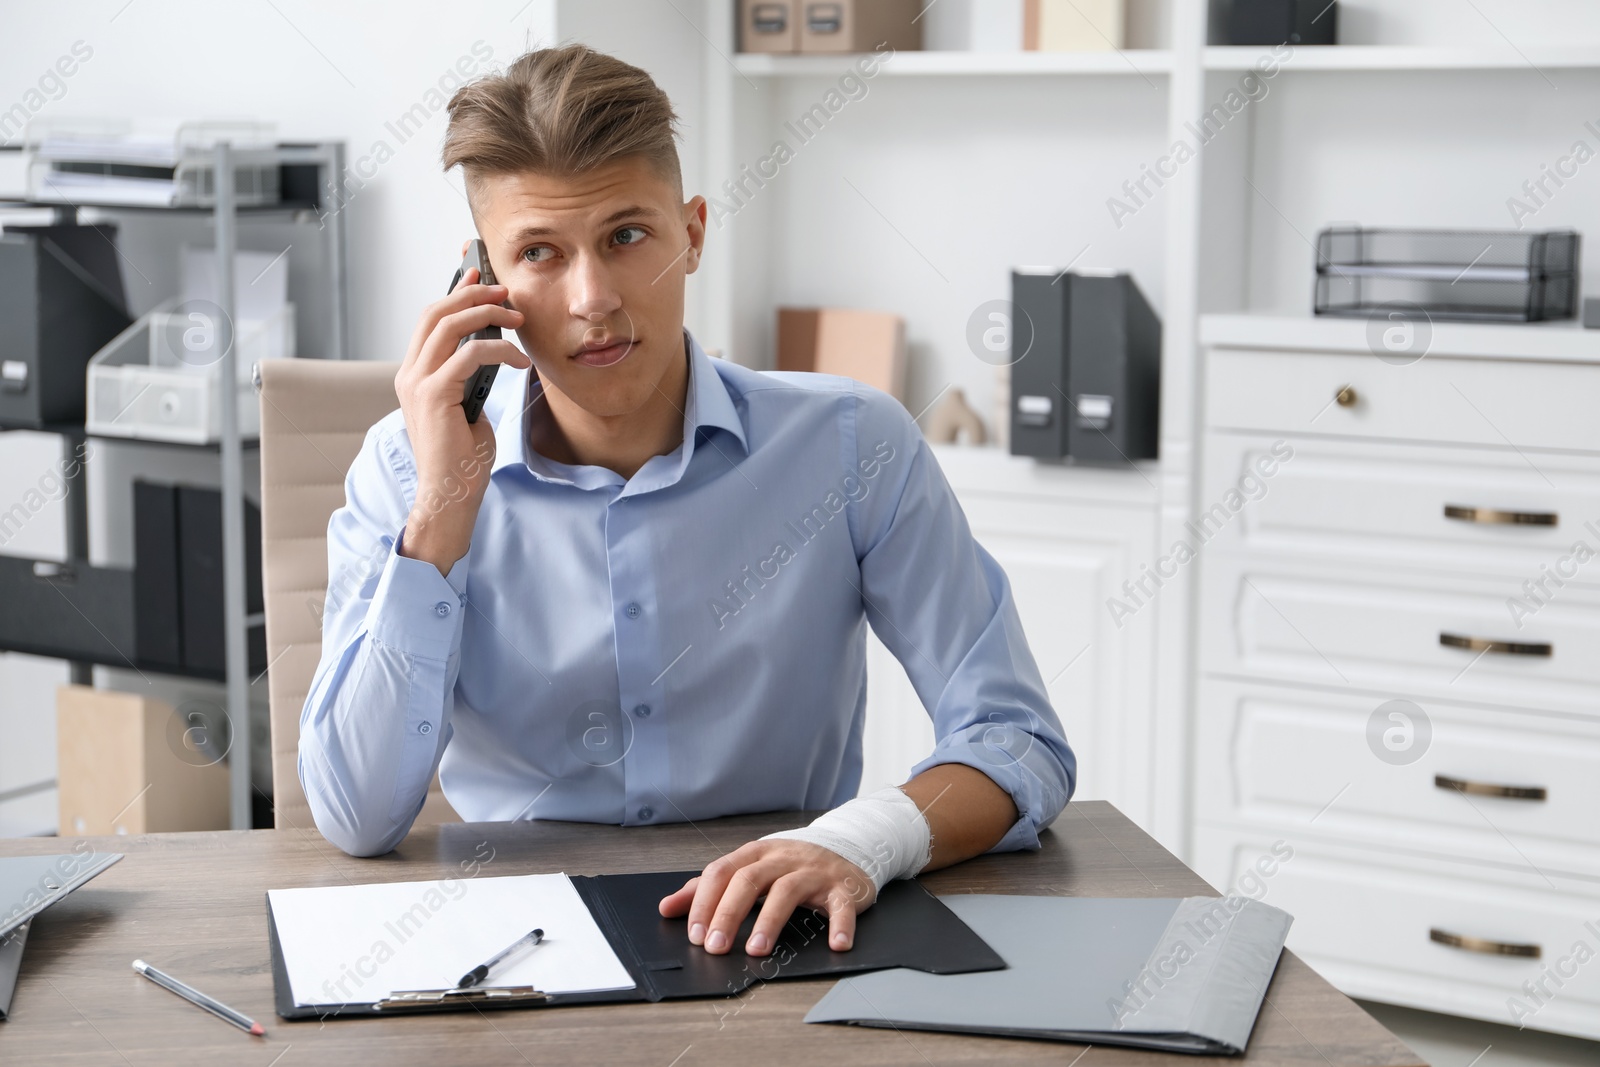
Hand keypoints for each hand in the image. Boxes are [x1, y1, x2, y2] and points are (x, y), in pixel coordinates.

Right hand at [394, 257, 530, 574]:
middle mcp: (409, 373)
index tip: (479, 277)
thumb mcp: (467, 405)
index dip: (454, 294)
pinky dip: (500, 351)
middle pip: (436, 314)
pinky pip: (471, 355)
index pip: (430, 320)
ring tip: (518, 320)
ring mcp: (417, 383)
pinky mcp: (435, 395)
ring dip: (488, 315)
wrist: (450, 492)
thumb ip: (468, 377)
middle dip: (473, 295)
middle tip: (506, 292)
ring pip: (450, 327)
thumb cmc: (462, 455)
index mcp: (413, 374)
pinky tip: (521, 362)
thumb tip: (490, 350)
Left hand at [658, 839, 876, 956]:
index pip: (722, 872)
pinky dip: (839, 925)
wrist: (847, 848)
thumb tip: (668, 907)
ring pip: (788, 891)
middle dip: (728, 914)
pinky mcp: (843, 888)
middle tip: (716, 947)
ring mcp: (814, 872)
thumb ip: (709, 887)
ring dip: (770, 922)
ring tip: (756, 950)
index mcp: (756, 855)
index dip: (704, 903)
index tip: (695, 934)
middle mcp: (783, 859)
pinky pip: (842, 905)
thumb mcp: (749, 868)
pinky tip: (835, 945)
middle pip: (749, 881)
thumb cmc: (791, 864)